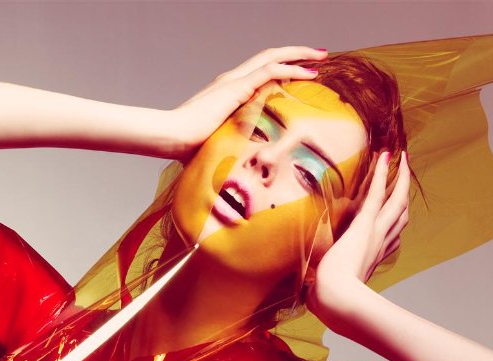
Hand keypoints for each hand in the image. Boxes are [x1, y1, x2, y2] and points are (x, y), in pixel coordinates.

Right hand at [167, 46, 327, 160]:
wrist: (171, 138)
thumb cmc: (187, 148)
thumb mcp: (217, 147)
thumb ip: (230, 151)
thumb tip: (236, 175)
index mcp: (228, 91)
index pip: (260, 70)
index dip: (282, 67)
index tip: (302, 70)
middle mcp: (233, 80)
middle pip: (270, 56)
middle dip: (297, 53)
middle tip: (319, 55)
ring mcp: (234, 81)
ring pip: (273, 57)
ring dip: (299, 54)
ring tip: (321, 56)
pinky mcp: (236, 88)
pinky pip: (270, 71)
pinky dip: (292, 68)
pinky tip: (310, 73)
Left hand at [305, 151, 410, 319]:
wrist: (334, 300)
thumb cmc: (327, 300)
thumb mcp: (325, 291)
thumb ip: (318, 288)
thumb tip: (304, 295)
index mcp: (370, 261)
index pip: (390, 240)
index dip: (396, 226)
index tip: (397, 214)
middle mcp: (379, 245)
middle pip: (400, 216)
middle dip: (404, 195)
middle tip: (406, 175)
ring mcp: (375, 234)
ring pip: (397, 201)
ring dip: (401, 178)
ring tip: (402, 159)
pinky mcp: (365, 224)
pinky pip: (379, 193)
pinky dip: (384, 173)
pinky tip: (387, 155)